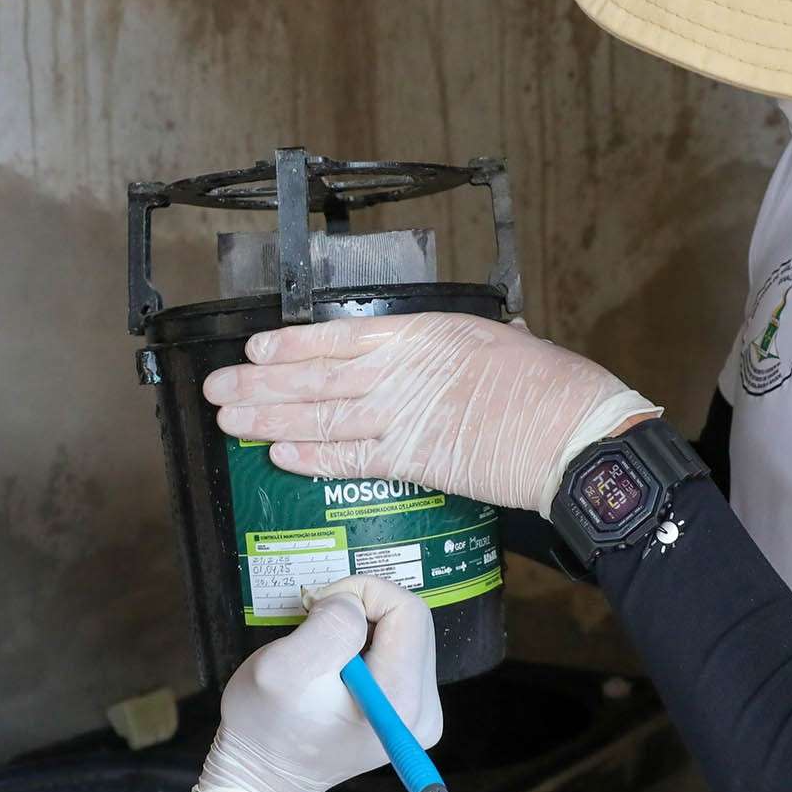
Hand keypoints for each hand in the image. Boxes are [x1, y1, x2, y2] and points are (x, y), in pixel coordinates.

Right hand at [192, 575, 443, 791]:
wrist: (264, 776)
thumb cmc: (265, 728)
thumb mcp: (283, 668)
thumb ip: (329, 626)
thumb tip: (353, 603)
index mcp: (399, 700)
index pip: (408, 611)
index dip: (362, 594)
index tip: (321, 610)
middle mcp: (422, 710)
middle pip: (410, 621)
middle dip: (361, 611)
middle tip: (316, 628)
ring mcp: (419, 713)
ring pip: (403, 633)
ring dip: (361, 628)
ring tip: (322, 652)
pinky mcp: (408, 711)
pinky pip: (397, 653)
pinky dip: (364, 645)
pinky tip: (335, 666)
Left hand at [202, 312, 659, 513]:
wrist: (574, 433)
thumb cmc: (548, 385)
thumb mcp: (499, 339)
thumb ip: (456, 344)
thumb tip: (439, 344)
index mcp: (424, 332)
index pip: (339, 334)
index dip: (290, 344)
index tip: (253, 347)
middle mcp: (404, 369)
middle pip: (316, 376)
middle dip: (261, 384)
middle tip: (217, 388)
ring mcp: (405, 415)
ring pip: (322, 416)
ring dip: (270, 419)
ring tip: (230, 421)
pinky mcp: (415, 460)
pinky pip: (351, 457)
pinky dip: (312, 457)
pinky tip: (277, 453)